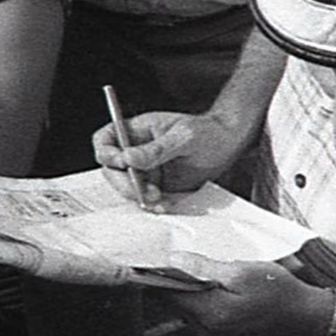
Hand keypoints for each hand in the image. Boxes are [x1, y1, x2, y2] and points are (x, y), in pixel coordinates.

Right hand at [91, 108, 252, 205]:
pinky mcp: (157, 184)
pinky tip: (164, 204)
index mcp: (136, 131)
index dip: (107, 152)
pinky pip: (145, 196)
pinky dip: (151, 203)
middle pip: (111, 168)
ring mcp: (146, 168)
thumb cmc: (207, 132)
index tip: (121, 162)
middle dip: (123, 182)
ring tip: (157, 198)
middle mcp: (137, 149)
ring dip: (137, 195)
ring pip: (126, 186)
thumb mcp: (183, 137)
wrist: (229, 144)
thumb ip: (156, 149)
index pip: (106, 139)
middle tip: (141, 189)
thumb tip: (129, 158)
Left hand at [153, 251, 335, 335]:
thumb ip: (203, 267)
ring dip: (184, 289)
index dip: (155, 275)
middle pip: (173, 302)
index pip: (167, 294)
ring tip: (193, 269)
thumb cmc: (277, 290)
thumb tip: (173, 260)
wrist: (303, 314)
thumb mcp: (240, 271)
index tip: (147, 260)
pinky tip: (208, 285)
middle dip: (170, 280)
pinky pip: (198, 315)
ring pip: (184, 308)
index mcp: (211, 314)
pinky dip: (197, 299)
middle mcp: (208, 330)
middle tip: (172, 258)